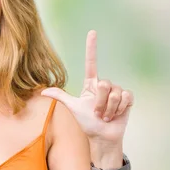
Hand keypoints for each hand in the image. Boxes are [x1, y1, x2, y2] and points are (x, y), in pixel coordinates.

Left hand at [41, 30, 133, 145]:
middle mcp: (104, 85)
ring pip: (115, 93)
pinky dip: (120, 109)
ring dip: (109, 108)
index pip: (92, 62)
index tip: (92, 32)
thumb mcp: (73, 108)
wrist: (102, 136)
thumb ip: (60, 97)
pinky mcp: (127, 99)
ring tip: (106, 116)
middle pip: (104, 84)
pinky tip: (117, 114)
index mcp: (91, 85)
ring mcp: (117, 91)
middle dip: (100, 103)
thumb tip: (42, 92)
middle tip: (97, 113)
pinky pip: (126, 97)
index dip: (92, 47)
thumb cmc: (87, 123)